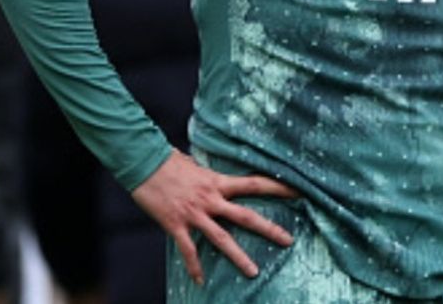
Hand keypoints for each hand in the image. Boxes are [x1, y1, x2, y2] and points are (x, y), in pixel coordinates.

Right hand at [130, 151, 297, 285]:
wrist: (142, 163)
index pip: (255, 184)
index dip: (278, 188)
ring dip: (238, 256)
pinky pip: (188, 249)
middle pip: (246, 216)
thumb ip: (209, 175)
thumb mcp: (196, 164)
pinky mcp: (176, 224)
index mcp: (218, 182)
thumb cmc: (169, 161)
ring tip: (253, 272)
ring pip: (221, 238)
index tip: (300, 192)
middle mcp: (210, 199)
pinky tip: (200, 281)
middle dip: (269, 229)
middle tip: (288, 241)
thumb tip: (215, 175)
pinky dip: (194, 266)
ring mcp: (194, 214)